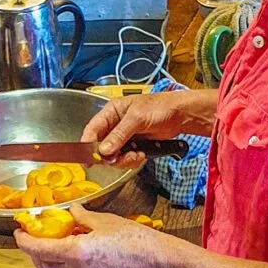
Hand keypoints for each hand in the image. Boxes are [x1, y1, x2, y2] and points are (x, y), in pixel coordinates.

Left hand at [14, 204, 167, 267]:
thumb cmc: (135, 238)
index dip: (24, 241)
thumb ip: (82, 217)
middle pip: (43, 267)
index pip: (38, 250)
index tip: (19, 231)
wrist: (159, 262)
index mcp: (76, 252)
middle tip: (34, 236)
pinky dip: (68, 263)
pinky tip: (80, 249)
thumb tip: (71, 212)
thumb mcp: (105, 221)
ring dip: (51, 258)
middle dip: (33, 253)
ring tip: (59, 240)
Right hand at [81, 90, 215, 166]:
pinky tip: (141, 154)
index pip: (92, 130)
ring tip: (137, 154)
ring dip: (124, 159)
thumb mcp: (137, 118)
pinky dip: (132, 160)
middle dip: (111, 155)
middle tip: (120, 158)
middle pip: (101, 146)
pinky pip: (126, 158)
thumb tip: (103, 150)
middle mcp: (115, 124)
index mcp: (111, 112)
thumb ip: (119, 135)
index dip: (87, 145)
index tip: (87, 159)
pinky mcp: (134, 145)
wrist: (180, 115)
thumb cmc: (160, 107)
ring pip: (113, 155)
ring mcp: (124, 136)